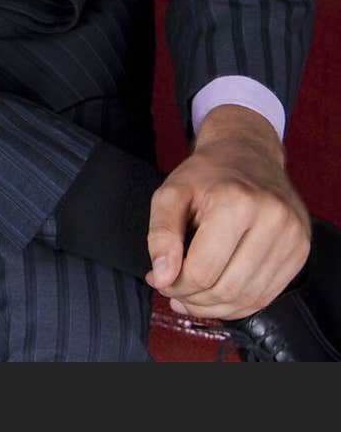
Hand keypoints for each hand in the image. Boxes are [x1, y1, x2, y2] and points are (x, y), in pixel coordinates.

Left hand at [144, 105, 310, 319]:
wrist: (247, 154)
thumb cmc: (207, 175)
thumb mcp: (171, 192)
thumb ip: (161, 234)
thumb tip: (163, 277)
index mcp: (236, 201)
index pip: (202, 271)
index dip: (176, 284)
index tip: (161, 278)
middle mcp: (271, 218)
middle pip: (226, 289)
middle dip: (193, 298)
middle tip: (176, 288)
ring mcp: (291, 235)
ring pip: (247, 299)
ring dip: (214, 306)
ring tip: (194, 294)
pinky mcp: (300, 249)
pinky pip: (266, 296)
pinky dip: (238, 303)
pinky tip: (218, 294)